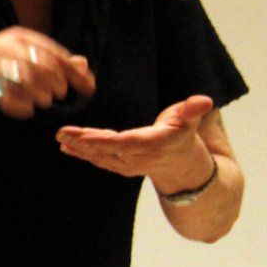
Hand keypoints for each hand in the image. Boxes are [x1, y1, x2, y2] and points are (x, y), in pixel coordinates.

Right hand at [0, 27, 94, 117]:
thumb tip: (84, 63)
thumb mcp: (21, 54)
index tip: (89, 86)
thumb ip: (52, 58)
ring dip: (43, 98)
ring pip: (34, 87)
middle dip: (59, 86)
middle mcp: (8, 49)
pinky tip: (23, 106)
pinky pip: (16, 102)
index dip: (75, 73)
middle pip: (47, 70)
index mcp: (19, 37)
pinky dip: (23, 108)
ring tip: (40, 100)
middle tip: (58, 94)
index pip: (56, 54)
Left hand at [58, 95, 216, 184]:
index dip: (105, 141)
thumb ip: (193, 110)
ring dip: (79, 148)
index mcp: (155, 143)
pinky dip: (82, 154)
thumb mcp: (190, 120)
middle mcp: (139, 157)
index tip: (85, 136)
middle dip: (84, 143)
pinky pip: (99, 160)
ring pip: (100, 156)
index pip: (126, 143)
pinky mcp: (120, 166)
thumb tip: (205, 100)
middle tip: (62, 133)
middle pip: (107, 150)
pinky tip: (65, 146)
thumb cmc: (183, 134)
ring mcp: (128, 164)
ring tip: (61, 137)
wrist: (182, 165)